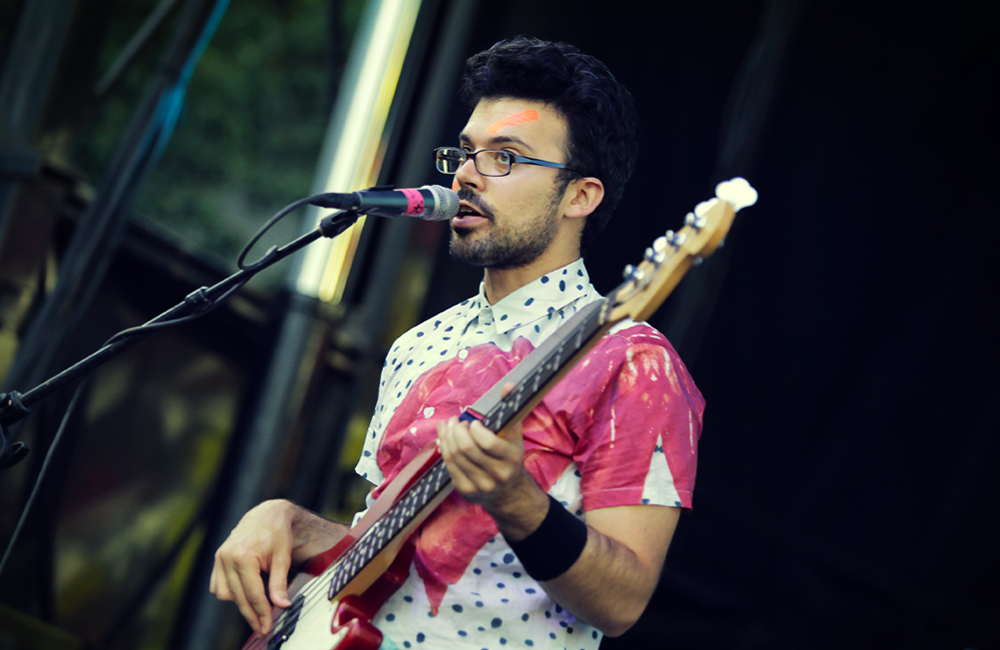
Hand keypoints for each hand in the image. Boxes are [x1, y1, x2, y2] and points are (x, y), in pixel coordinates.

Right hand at [209, 499, 295, 635]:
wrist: (266, 515)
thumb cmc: (276, 533)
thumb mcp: (282, 557)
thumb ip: (279, 583)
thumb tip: (282, 605)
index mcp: (244, 556)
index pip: (253, 593)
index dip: (261, 612)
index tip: (267, 625)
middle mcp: (227, 557)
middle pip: (238, 597)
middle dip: (251, 615)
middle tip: (262, 627)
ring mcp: (219, 558)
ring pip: (225, 594)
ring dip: (240, 602)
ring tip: (257, 604)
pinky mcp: (217, 559)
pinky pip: (218, 586)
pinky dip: (230, 593)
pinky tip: (244, 592)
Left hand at [436, 391, 548, 539]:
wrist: (509, 492)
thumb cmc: (509, 456)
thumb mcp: (514, 433)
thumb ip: (510, 408)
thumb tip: (508, 385)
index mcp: (511, 458)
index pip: (487, 442)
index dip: (474, 428)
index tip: (474, 422)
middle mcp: (496, 474)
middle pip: (466, 448)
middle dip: (456, 429)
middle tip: (457, 421)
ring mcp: (480, 485)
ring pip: (454, 456)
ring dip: (447, 437)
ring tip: (449, 426)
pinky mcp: (466, 491)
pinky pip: (449, 466)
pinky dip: (443, 449)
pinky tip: (445, 439)